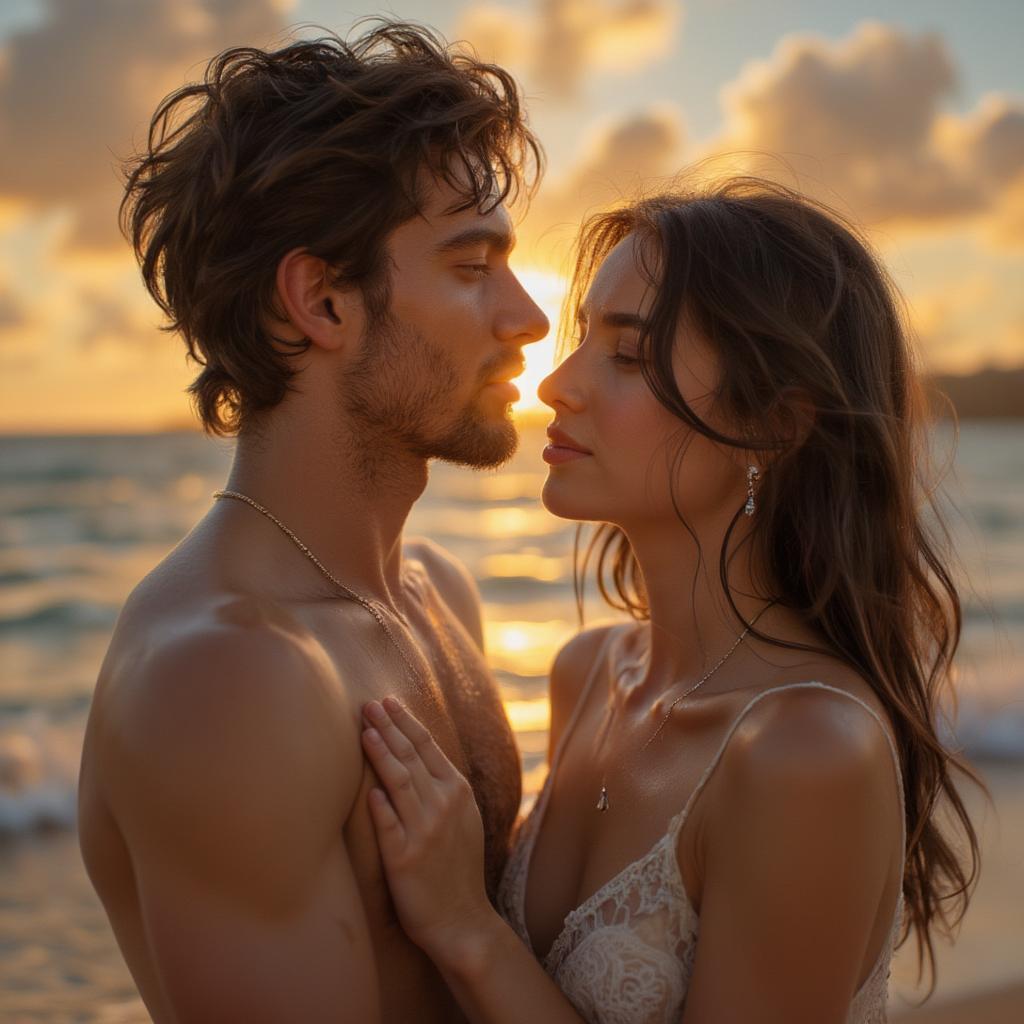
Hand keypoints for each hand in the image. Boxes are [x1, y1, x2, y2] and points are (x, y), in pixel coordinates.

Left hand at [361, 697, 495, 963]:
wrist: (461, 919)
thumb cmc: (457, 867)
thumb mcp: (463, 819)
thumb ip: (444, 787)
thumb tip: (417, 755)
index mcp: (458, 792)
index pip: (428, 746)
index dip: (406, 721)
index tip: (387, 701)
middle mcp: (444, 806)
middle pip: (411, 756)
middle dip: (388, 726)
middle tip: (367, 704)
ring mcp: (425, 831)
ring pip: (399, 782)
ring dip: (381, 753)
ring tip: (363, 731)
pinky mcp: (406, 858)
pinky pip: (389, 824)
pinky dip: (380, 806)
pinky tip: (368, 789)